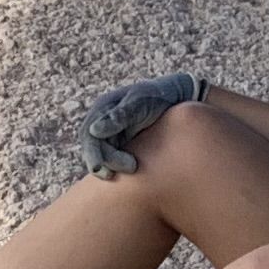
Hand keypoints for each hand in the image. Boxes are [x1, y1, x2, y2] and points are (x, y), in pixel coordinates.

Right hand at [78, 75, 206, 177]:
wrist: (179, 96)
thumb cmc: (159, 96)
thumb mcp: (141, 103)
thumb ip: (120, 116)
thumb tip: (95, 131)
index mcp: (103, 108)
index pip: (89, 136)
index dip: (94, 155)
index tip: (105, 170)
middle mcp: (103, 120)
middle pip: (93, 148)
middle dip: (102, 164)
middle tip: (124, 171)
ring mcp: (112, 132)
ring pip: (102, 155)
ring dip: (111, 166)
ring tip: (133, 169)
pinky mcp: (123, 141)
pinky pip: (114, 156)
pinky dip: (119, 165)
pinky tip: (133, 172)